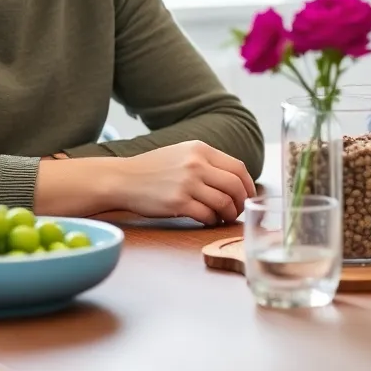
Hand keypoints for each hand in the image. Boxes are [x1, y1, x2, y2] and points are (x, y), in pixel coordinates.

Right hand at [118, 141, 256, 225]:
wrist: (123, 179)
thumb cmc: (153, 168)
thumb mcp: (182, 153)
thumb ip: (206, 161)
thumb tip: (234, 179)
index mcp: (200, 149)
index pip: (238, 167)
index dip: (248, 185)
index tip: (247, 195)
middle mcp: (196, 164)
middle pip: (235, 186)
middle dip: (241, 201)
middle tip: (237, 210)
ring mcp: (187, 183)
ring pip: (224, 202)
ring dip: (228, 214)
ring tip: (223, 217)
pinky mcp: (178, 203)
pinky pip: (207, 215)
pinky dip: (212, 220)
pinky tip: (208, 220)